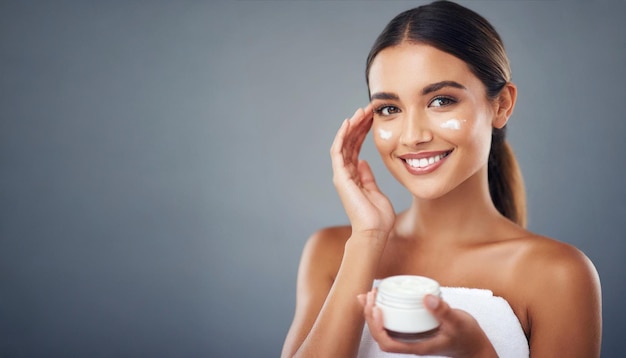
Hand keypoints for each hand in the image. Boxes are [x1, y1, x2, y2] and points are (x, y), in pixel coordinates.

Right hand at [330, 105, 394, 238]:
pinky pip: (339, 151)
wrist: (374, 232)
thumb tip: (363, 163)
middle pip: (349, 142)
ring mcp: (341, 175)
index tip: (372, 118)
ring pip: (344, 143)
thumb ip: (367, 177)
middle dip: (358, 124)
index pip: (355, 148)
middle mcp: (345, 174)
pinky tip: (349, 123)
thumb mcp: (375, 191)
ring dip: (352, 126)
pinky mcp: (341, 176)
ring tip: (362, 111)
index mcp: (354, 176)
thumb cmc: (378, 217)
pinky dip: (342, 136)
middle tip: (368, 109)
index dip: (362, 131)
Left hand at [357, 289, 497, 357]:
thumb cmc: (466, 336)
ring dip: (373, 313)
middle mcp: (411, 342)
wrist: (473, 344)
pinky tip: (381, 298)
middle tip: (370, 295)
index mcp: (418, 346)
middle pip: (381, 336)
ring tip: (371, 294)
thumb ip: (443, 311)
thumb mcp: (458, 322)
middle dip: (370, 316)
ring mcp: (411, 336)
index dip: (377, 327)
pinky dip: (383, 310)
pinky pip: (393, 322)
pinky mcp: (413, 329)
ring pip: (384, 329)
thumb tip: (427, 298)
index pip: (388, 344)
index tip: (376, 308)